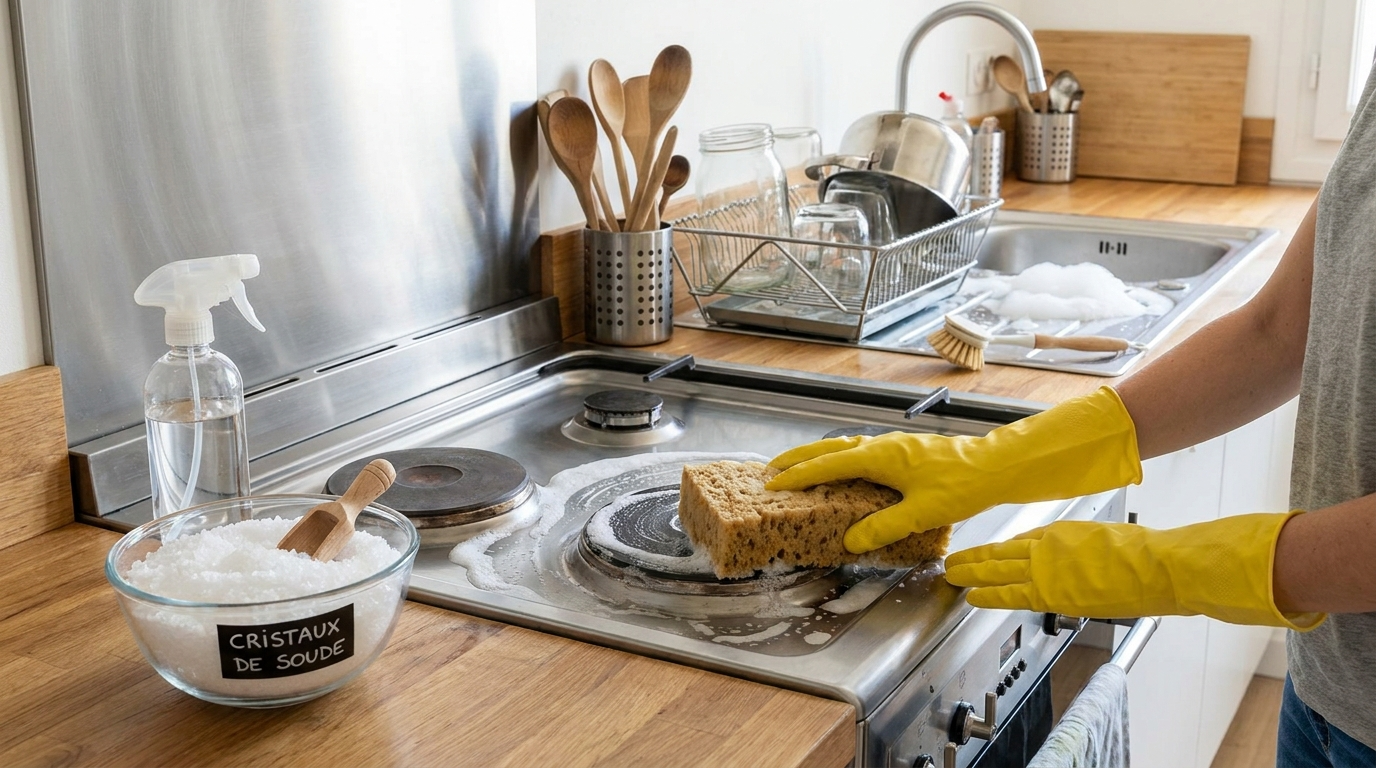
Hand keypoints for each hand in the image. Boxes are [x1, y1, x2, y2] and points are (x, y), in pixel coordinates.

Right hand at [767, 387, 1142, 552]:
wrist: (997, 466)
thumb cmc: (963, 484)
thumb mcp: (921, 513)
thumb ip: (884, 526)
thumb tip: (854, 540)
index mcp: (880, 456)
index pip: (828, 464)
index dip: (799, 475)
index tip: (773, 483)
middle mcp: (883, 446)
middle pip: (830, 448)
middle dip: (799, 458)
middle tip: (772, 468)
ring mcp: (894, 447)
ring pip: (845, 448)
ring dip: (819, 458)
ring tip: (800, 470)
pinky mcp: (905, 454)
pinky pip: (861, 454)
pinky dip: (841, 461)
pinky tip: (845, 475)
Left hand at [944, 513, 1324, 629]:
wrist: (1157, 565)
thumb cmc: (1143, 554)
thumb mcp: (1107, 539)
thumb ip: (1086, 550)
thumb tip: (1084, 561)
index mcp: (1063, 532)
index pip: (1023, 541)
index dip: (1002, 550)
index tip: (990, 554)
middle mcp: (1048, 547)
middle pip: (1001, 552)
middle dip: (975, 557)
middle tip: (954, 560)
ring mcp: (1046, 569)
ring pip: (996, 569)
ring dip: (971, 573)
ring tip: (952, 575)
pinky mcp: (1050, 592)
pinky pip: (1009, 593)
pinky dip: (988, 594)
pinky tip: (973, 596)